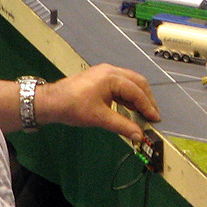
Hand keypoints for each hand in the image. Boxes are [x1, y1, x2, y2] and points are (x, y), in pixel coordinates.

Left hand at [35, 64, 159, 142]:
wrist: (51, 102)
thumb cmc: (74, 107)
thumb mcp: (100, 118)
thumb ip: (122, 125)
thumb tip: (139, 135)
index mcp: (111, 77)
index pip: (137, 91)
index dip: (148, 106)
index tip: (155, 119)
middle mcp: (111, 71)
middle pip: (137, 82)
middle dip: (147, 99)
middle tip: (153, 116)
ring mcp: (105, 73)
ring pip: (130, 83)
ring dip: (138, 97)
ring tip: (144, 114)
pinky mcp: (101, 79)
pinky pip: (121, 85)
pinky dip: (128, 96)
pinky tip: (130, 108)